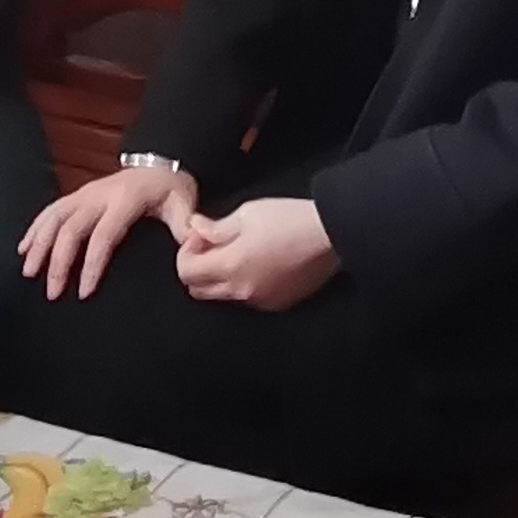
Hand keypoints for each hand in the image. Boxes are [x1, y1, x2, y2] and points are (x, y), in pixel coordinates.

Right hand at [19, 164, 199, 300]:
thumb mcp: (183, 205)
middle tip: (52, 292)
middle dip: (58, 262)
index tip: (84, 291)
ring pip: (54, 218)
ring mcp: (85, 193)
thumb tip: (189, 249)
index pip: (104, 235)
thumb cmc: (171, 190)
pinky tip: (23, 248)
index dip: (92, 264)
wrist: (160, 162)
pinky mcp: (77, 195)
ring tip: (29, 272)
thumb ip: (185, 227)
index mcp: (126, 200)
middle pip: (71, 228)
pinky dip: (34, 229)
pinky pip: (50, 210)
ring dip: (39, 245)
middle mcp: (99, 195)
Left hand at [176, 197, 335, 311]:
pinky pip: (248, 300)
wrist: (332, 233)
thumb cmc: (292, 219)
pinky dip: (243, 285)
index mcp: (231, 266)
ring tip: (238, 253)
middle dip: (198, 268)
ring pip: (222, 297)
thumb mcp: (247, 213)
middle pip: (198, 291)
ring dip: (220, 278)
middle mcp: (242, 290)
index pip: (186, 272)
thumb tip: (195, 228)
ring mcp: (261, 301)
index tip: (200, 237)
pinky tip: (258, 264)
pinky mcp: (279, 304)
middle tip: (212, 246)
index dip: (186, 252)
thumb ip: (215, 227)